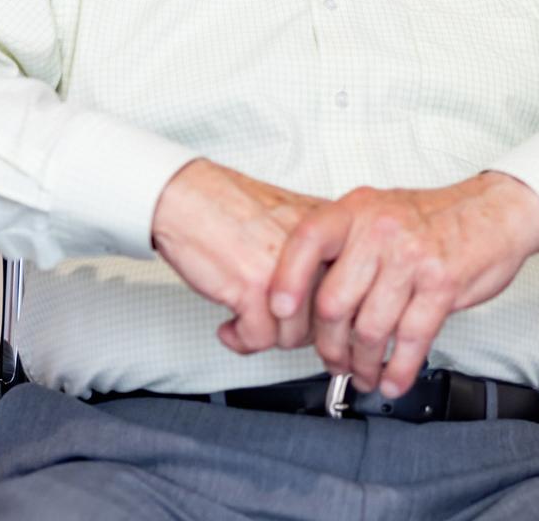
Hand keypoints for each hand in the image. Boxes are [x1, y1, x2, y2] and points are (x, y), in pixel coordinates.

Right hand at [151, 158, 326, 354]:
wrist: (190, 198)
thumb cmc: (233, 211)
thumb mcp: (291, 225)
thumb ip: (315, 258)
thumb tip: (326, 309)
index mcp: (331, 230)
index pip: (349, 290)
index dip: (322, 314)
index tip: (302, 318)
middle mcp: (316, 248)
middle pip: (324, 318)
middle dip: (292, 330)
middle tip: (269, 321)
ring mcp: (287, 268)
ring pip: (293, 335)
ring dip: (265, 337)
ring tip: (246, 320)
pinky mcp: (255, 286)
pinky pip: (259, 338)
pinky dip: (241, 339)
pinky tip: (230, 325)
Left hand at [268, 172, 538, 397]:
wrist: (495, 210)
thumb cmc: (433, 218)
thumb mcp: (379, 212)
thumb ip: (344, 246)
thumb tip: (301, 300)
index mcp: (357, 208)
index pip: (307, 243)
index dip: (287, 282)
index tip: (280, 314)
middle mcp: (380, 229)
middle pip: (333, 304)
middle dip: (330, 346)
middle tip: (335, 361)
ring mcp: (412, 256)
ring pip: (370, 329)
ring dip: (364, 365)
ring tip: (365, 374)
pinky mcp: (442, 284)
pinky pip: (410, 340)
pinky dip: (398, 370)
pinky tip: (393, 379)